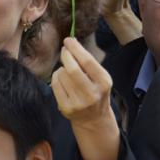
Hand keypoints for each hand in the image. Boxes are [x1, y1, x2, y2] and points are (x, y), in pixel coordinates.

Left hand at [51, 38, 119, 159]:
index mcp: (104, 83)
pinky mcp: (66, 108)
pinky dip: (56, 77)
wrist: (93, 119)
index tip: (68, 40)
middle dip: (66, 56)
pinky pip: (55, 84)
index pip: (88, 62)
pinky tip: (61, 78)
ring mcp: (78, 102)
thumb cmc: (96, 91)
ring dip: (61, 68)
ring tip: (67, 70)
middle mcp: (92, 93)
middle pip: (72, 69)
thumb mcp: (100, 78)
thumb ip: (89, 63)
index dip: (76, 49)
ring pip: (62, 75)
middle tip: (64, 50)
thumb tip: (71, 44)